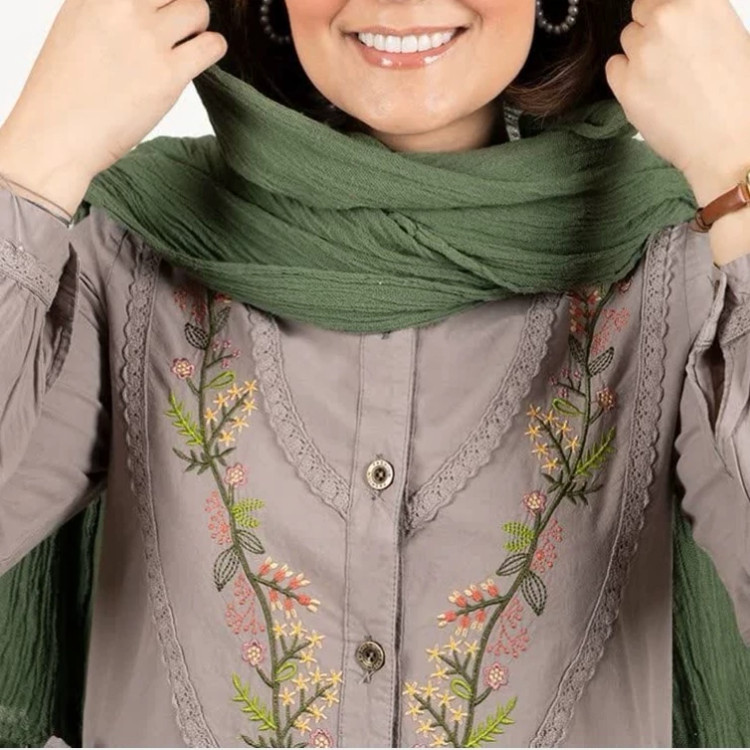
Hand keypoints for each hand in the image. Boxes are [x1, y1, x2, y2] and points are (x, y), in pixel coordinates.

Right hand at [0, 0, 227, 213]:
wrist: (58, 133)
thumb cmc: (65, 88)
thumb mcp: (76, 23)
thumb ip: (110, 7)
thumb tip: (150, 7)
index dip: (159, 1)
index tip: (158, 13)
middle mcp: (122, 6)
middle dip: (178, 6)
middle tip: (172, 30)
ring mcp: (147, 39)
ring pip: (198, 9)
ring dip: (198, 27)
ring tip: (185, 46)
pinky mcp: (169, 73)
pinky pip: (213, 45)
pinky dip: (212, 49)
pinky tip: (198, 60)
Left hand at [604, 0, 749, 203]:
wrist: (729, 141)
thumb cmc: (737, 94)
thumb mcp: (727, 34)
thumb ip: (694, 21)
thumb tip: (674, 20)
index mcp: (698, 0)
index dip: (663, 11)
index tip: (668, 27)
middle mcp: (667, 19)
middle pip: (640, 11)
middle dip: (649, 29)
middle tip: (666, 56)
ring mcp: (643, 52)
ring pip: (626, 40)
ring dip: (638, 54)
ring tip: (662, 79)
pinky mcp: (625, 84)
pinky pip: (613, 68)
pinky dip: (624, 78)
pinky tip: (647, 92)